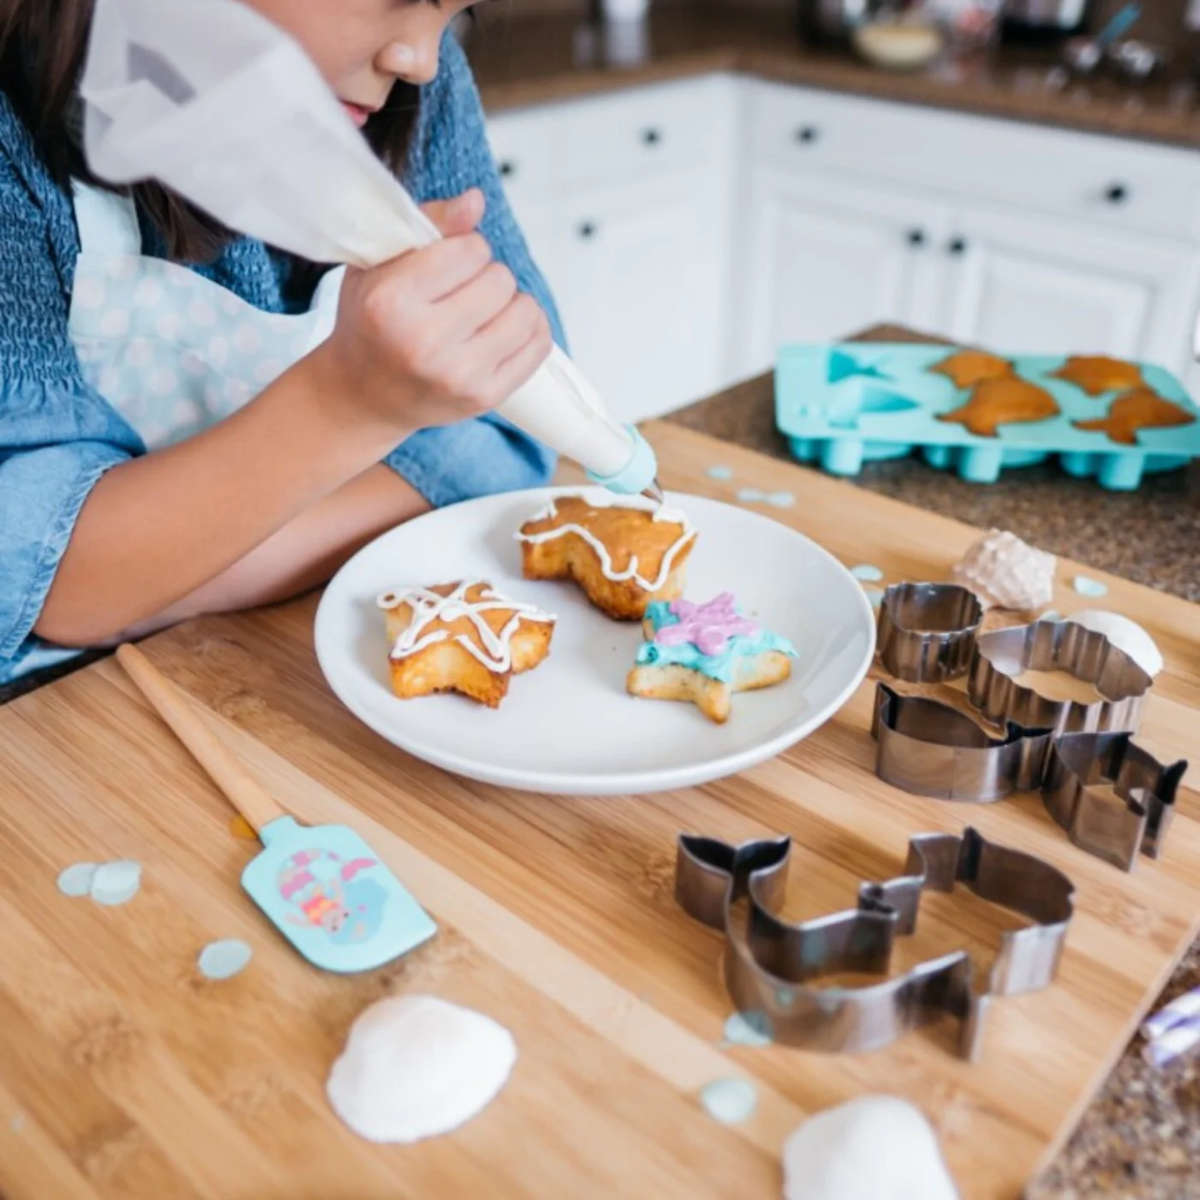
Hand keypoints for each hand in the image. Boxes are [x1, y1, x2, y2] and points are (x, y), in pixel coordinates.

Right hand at [315, 188, 552, 435]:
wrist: (364, 395)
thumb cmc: (372, 324)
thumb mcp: (380, 263)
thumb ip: (430, 224)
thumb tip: (476, 200)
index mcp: (390, 301)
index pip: (470, 250)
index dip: (465, 250)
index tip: (447, 267)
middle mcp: (424, 341)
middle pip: (501, 279)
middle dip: (487, 277)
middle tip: (462, 294)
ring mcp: (458, 374)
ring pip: (526, 311)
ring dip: (511, 304)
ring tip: (482, 313)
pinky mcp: (485, 396)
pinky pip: (538, 345)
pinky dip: (529, 330)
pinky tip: (503, 331)